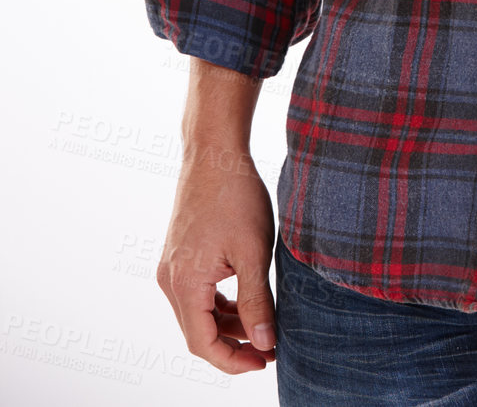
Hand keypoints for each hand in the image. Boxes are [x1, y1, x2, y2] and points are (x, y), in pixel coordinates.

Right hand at [156, 143, 277, 373]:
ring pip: (198, 313)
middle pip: (198, 332)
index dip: (233, 361)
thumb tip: (265, 344)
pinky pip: (197, 293)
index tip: (264, 362)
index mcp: (184, 284)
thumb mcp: (253, 251)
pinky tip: (246, 303)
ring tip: (263, 328)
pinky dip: (220, 304)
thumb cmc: (236, 195)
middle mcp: (170, 280)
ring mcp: (171, 266)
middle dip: (233, 345)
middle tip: (270, 349)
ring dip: (228, 325)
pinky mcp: (179, 254)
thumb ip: (257, 302)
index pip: (203, 344)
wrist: (215, 152)